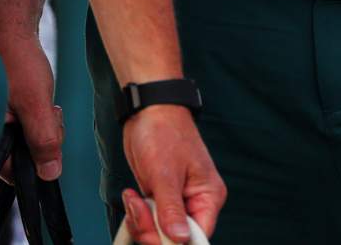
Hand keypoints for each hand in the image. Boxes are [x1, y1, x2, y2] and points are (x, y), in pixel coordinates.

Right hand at [0, 26, 63, 180]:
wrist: (12, 27)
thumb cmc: (17, 60)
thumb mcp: (36, 104)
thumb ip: (43, 140)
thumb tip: (49, 174)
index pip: (11, 170)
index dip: (35, 161)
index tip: (47, 143)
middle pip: (20, 154)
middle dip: (40, 138)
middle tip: (47, 113)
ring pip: (25, 138)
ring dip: (40, 124)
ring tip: (41, 100)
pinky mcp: (1, 109)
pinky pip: (23, 123)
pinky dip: (35, 114)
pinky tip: (36, 97)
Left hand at [120, 104, 223, 241]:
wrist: (148, 109)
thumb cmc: (163, 131)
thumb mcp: (165, 173)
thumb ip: (171, 209)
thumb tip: (180, 239)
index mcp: (208, 197)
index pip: (198, 236)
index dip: (176, 242)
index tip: (158, 234)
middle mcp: (195, 202)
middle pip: (176, 238)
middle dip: (153, 229)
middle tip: (139, 209)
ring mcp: (176, 200)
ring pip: (159, 231)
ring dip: (141, 220)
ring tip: (134, 199)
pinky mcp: (160, 197)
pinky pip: (149, 219)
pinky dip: (137, 213)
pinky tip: (132, 196)